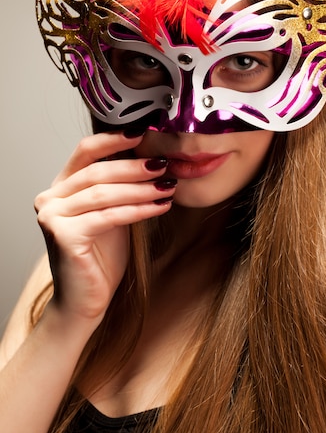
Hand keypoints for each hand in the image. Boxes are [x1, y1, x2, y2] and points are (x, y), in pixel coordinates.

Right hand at [34, 132, 174, 325]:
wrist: (86, 300)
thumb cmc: (100, 256)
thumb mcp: (112, 212)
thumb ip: (121, 187)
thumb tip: (155, 158)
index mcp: (61, 187)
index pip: (85, 151)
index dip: (114, 139)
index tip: (144, 133)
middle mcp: (51, 198)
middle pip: (97, 171)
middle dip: (134, 166)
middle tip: (164, 164)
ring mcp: (53, 217)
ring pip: (104, 193)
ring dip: (141, 188)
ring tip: (169, 186)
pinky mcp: (64, 236)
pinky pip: (109, 216)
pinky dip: (138, 210)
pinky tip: (160, 206)